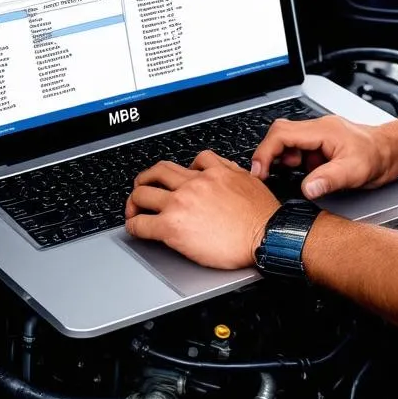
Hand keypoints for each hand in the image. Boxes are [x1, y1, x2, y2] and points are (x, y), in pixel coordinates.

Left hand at [125, 151, 279, 269]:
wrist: (264, 236)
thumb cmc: (263, 217)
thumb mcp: (251, 181)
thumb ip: (234, 172)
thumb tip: (227, 170)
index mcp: (213, 173)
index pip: (190, 162)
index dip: (181, 171)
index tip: (177, 180)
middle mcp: (193, 184)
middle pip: (158, 171)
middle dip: (147, 178)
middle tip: (144, 187)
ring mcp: (180, 203)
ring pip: (143, 192)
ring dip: (135, 199)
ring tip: (134, 207)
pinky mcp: (172, 226)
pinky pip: (141, 223)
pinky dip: (133, 225)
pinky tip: (135, 228)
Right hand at [250, 115, 396, 198]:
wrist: (392, 152)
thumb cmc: (378, 156)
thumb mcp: (355, 172)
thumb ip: (329, 180)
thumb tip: (307, 188)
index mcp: (322, 130)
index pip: (282, 134)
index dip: (265, 152)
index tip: (259, 171)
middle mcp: (318, 129)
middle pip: (279, 135)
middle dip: (270, 156)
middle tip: (267, 177)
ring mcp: (318, 136)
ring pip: (287, 143)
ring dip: (283, 161)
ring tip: (293, 176)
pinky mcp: (320, 145)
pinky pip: (297, 150)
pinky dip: (293, 164)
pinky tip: (304, 175)